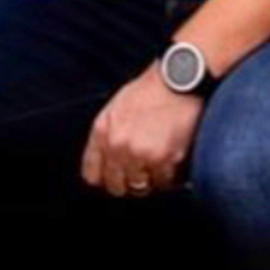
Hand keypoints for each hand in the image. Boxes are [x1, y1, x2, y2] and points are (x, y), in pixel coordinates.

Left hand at [80, 66, 203, 197]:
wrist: (176, 82)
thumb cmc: (147, 93)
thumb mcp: (113, 110)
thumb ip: (104, 137)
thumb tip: (100, 166)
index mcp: (102, 132)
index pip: (92, 175)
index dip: (104, 179)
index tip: (113, 178)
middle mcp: (118, 146)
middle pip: (117, 186)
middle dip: (127, 182)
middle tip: (138, 172)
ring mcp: (141, 155)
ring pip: (141, 188)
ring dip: (148, 180)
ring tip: (155, 162)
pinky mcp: (165, 160)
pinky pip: (163, 184)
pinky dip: (167, 176)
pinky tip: (169, 159)